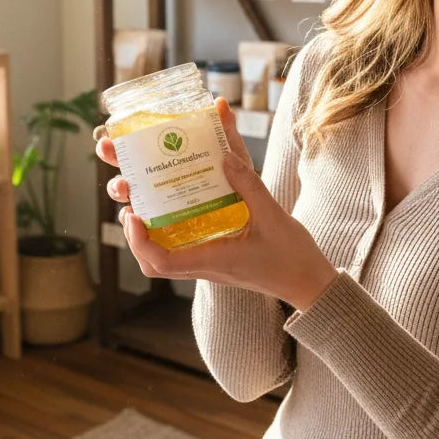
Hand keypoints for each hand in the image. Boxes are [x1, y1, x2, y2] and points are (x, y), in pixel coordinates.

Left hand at [95, 98, 336, 311]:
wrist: (310, 283)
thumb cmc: (293, 257)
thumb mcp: (273, 216)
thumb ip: (249, 185)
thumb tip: (224, 155)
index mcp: (213, 260)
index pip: (161, 262)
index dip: (138, 241)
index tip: (131, 214)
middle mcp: (204, 265)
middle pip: (153, 261)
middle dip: (133, 234)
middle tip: (128, 200)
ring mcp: (209, 263)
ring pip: (164, 257)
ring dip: (147, 234)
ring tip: (142, 201)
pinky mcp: (216, 258)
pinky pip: (182, 250)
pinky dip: (168, 232)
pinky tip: (172, 206)